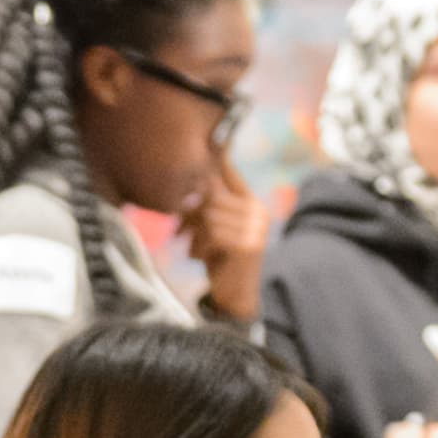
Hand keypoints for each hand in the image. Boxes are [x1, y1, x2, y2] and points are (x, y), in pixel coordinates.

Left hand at [184, 158, 267, 320]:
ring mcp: (255, 228)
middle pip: (211, 195)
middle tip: (179, 232)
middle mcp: (257, 211)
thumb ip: (205, 207)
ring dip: (193, 234)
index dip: (218, 158)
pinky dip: (199, 246)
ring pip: (208, 215)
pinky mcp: (248, 246)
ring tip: (192, 248)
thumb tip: (188, 183)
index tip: (212, 139)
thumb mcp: (211, 229)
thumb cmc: (219, 259)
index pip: (230, 173)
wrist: (234, 298)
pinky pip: (212, 233)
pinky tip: (200, 258)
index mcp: (250, 203)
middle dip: (190, 213)